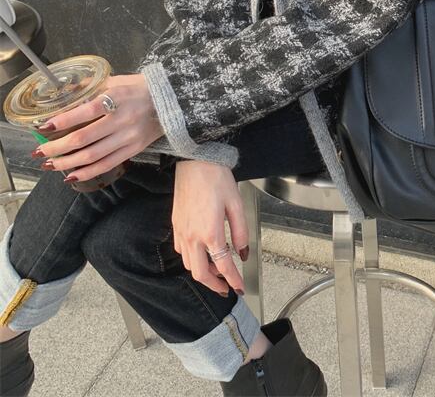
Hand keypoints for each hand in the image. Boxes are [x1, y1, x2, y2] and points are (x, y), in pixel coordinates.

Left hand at [33, 74, 164, 183]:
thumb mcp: (117, 80)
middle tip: (38, 150)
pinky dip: (87, 172)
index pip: (83, 112)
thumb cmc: (141, 87)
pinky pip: (107, 164)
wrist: (173, 100)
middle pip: (82, 139)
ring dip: (66, 162)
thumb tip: (65, 91)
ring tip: (49, 164)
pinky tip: (71, 175)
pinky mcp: (135, 149)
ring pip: (92, 156)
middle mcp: (122, 119)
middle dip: (56, 147)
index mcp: (116, 97)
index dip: (60, 121)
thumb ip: (91, 87)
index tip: (42, 126)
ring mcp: (129, 136)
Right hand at [172, 160, 248, 297]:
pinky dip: (192, 259)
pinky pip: (181, 251)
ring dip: (202, 273)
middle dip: (214, 285)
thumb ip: (241, 232)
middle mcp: (192, 236)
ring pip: (188, 264)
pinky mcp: (176, 225)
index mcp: (211, 233)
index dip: (233, 280)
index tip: (239, 288)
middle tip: (226, 288)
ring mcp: (181, 231)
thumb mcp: (237, 204)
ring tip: (217, 272)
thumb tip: (243, 253)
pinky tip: (202, 254)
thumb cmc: (216, 179)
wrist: (195, 162)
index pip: (223, 266)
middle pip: (200, 273)